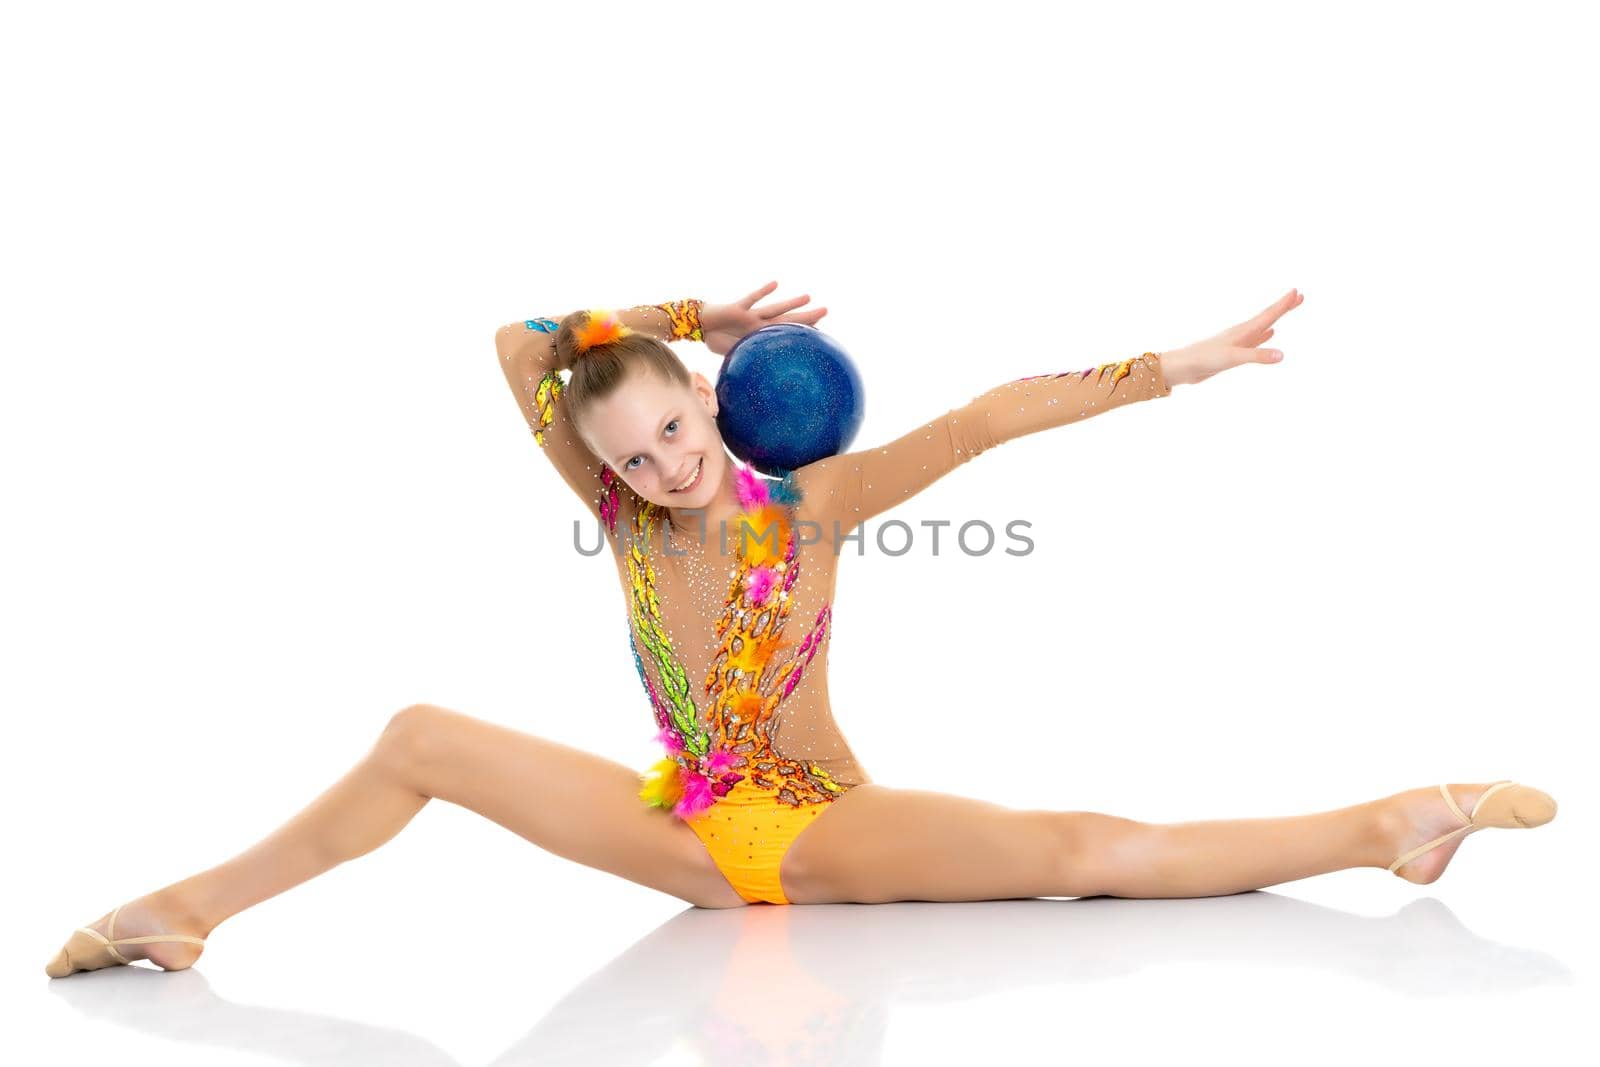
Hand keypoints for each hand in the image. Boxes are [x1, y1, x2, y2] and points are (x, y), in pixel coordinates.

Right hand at [700, 281, 828, 357]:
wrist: (700, 325)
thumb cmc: (717, 339)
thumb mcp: (734, 354)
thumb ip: (747, 361)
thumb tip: (758, 383)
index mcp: (760, 334)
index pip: (785, 332)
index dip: (802, 331)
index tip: (822, 331)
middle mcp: (759, 323)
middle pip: (788, 319)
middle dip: (806, 316)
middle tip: (827, 310)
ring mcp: (750, 315)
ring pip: (775, 309)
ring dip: (791, 303)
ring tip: (809, 297)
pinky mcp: (737, 309)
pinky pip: (752, 299)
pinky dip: (763, 292)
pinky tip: (776, 284)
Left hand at [1158, 289, 1302, 386]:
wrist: (1183, 367)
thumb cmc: (1205, 359)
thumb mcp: (1233, 358)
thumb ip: (1257, 356)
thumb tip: (1282, 355)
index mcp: (1243, 331)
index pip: (1268, 315)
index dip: (1283, 304)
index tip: (1297, 292)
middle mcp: (1242, 333)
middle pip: (1268, 317)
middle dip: (1284, 307)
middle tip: (1300, 296)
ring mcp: (1238, 342)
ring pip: (1262, 327)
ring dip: (1276, 319)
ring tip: (1286, 310)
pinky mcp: (1233, 352)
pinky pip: (1254, 341)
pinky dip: (1264, 336)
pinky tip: (1269, 334)